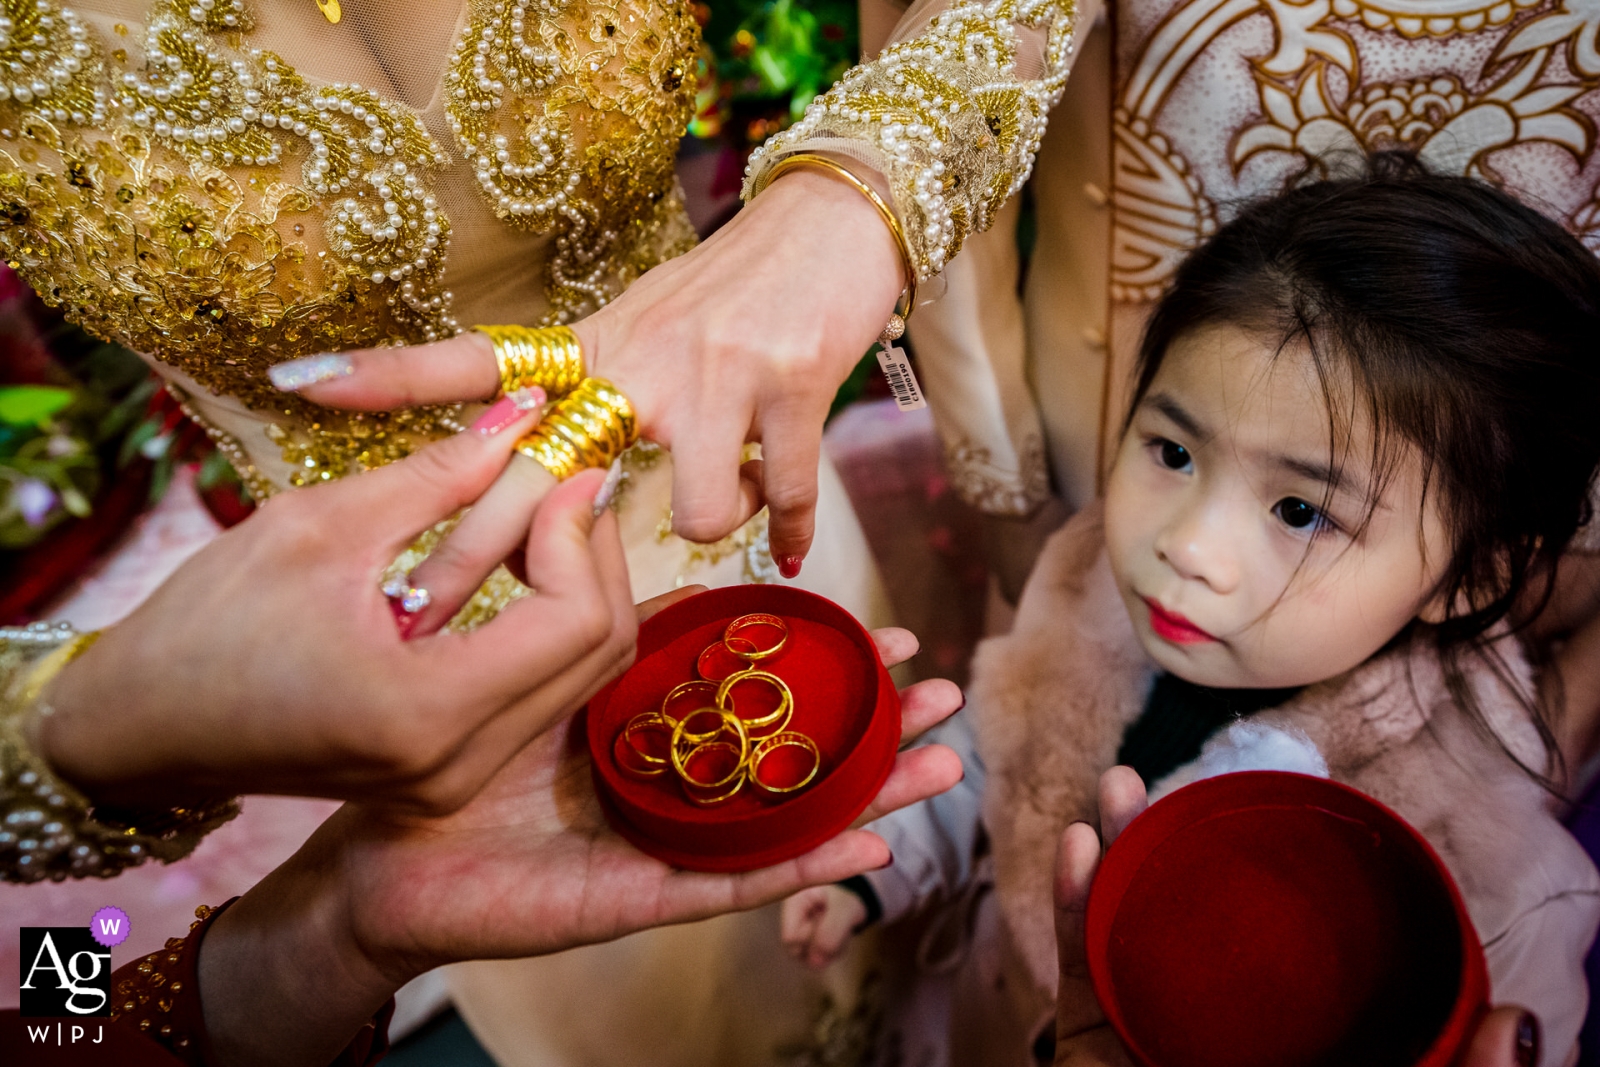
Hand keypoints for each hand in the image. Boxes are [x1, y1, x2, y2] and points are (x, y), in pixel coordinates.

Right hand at [40, 408, 636, 816]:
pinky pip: (538, 695)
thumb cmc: (203, 626)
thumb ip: (437, 473)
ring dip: (577, 588)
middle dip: (596, 554)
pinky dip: (544, 627)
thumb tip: (525, 413)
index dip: (582, 532)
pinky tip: (515, 562)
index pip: (575, 622)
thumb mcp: (319, 527)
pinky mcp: (447, 777)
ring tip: (541, 509)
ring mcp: (455, 783)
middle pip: (598, 653)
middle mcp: (456, 767)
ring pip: (578, 677)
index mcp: (424, 711)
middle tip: (568, 476)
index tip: (563, 463)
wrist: (139, 727)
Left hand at [198, 624, 964, 1066]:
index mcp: (653, 715)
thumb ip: (563, 591)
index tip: (889, 627)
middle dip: (872, 722)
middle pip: (792, 746)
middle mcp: (676, 775)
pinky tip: (863, 847)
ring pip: (784, 813)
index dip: (824, 659)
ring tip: (942, 766)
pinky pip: (728, 880)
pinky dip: (797, 866)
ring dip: (866, 792)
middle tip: (947, 690)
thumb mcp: (513, 652)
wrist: (384, 851)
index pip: (757, 682)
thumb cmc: (441, 750)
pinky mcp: (637, 893)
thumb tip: (596, 500)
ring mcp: (666, 836)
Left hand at [288, 166, 902, 574]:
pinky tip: (786, 551)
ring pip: (689, 511)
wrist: (832, 229)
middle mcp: (639, 359)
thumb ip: (593, 393)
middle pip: (544, 473)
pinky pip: (776, 496)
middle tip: (419, 620)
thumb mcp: (642, 327)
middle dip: (477, 557)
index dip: (388, 372)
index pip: (476, 359)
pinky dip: (784, 530)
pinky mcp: (787, 392)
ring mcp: (713, 376)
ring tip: (732, 496)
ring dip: (712, 519)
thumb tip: (550, 469)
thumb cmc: (734, 288)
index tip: (300, 381)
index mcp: (594, 345)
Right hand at [1050, 769, 1544, 1066]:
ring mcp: (1147, 1046)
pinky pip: (1077, 978)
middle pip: (1184, 928)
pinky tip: (1079, 849)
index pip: (1274, 961)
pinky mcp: (1093, 1057)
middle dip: (1167, 846)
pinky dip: (1071, 909)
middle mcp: (1210, 1039)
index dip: (1259, 885)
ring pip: (1122, 936)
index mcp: (1282, 1051)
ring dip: (1112, 855)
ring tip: (1116, 789)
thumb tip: (1523, 1023)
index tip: (1263, 816)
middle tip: (1161, 778)